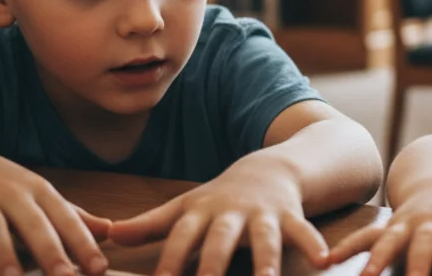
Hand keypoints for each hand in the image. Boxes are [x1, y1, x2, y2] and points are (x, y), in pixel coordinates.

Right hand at [0, 140, 111, 275]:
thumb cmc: (5, 185)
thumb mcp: (40, 195)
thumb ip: (73, 215)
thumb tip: (111, 230)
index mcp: (39, 192)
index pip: (66, 220)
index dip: (84, 244)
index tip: (100, 269)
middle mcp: (11, 195)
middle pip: (33, 225)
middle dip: (50, 252)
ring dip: (2, 257)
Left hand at [107, 158, 326, 275]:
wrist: (269, 167)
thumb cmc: (220, 197)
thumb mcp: (185, 207)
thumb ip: (149, 224)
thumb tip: (108, 235)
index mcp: (201, 213)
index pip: (180, 240)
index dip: (169, 263)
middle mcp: (231, 213)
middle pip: (220, 239)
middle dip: (212, 263)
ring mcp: (263, 213)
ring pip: (264, 238)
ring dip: (265, 261)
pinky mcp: (291, 214)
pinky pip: (303, 230)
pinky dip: (312, 243)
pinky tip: (323, 260)